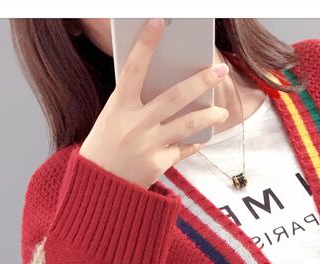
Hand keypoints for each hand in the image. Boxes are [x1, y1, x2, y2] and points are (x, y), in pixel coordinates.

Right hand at [78, 18, 229, 188]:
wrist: (98, 186)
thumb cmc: (105, 147)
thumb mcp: (112, 118)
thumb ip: (135, 104)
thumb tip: (167, 87)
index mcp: (118, 105)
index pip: (133, 68)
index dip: (145, 43)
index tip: (158, 21)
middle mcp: (135, 123)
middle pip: (174, 96)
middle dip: (201, 82)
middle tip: (220, 71)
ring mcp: (148, 144)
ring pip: (187, 124)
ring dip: (208, 116)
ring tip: (222, 112)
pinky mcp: (157, 165)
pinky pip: (182, 150)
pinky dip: (191, 144)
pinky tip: (198, 140)